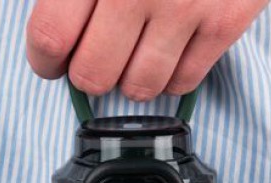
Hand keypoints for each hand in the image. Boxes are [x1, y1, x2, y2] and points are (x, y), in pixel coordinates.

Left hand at [26, 0, 269, 100]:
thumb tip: (52, 34)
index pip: (52, 37)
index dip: (45, 60)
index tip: (51, 61)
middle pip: (93, 74)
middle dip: (88, 74)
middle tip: (95, 57)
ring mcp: (185, 7)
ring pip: (139, 88)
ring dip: (129, 79)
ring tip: (133, 54)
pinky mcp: (225, 21)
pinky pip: (183, 83)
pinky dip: (170, 77)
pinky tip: (166, 51)